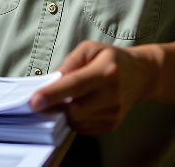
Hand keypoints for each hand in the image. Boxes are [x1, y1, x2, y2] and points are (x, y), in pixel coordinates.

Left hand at [29, 41, 150, 135]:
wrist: (140, 75)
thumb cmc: (112, 59)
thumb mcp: (91, 48)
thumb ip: (70, 62)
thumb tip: (53, 80)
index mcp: (106, 71)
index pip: (75, 85)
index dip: (52, 94)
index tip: (34, 101)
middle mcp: (112, 95)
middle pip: (74, 110)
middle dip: (59, 104)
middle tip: (56, 93)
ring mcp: (113, 113)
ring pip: (76, 121)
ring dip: (68, 110)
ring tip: (77, 94)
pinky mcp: (111, 125)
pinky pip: (83, 127)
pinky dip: (77, 117)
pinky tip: (84, 103)